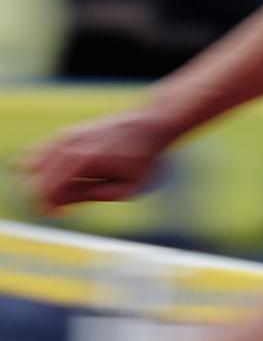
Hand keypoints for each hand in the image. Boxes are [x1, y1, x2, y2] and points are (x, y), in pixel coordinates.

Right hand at [18, 109, 178, 213]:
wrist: (150, 124)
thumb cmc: (143, 160)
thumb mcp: (126, 187)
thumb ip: (91, 195)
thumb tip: (59, 205)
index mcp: (87, 161)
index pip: (50, 188)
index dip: (48, 206)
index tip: (55, 215)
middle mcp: (73, 145)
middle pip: (38, 176)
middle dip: (41, 195)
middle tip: (54, 207)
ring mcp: (68, 135)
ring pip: (33, 161)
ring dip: (37, 180)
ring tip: (51, 191)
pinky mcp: (68, 132)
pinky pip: (40, 149)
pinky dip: (37, 163)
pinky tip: (43, 173)